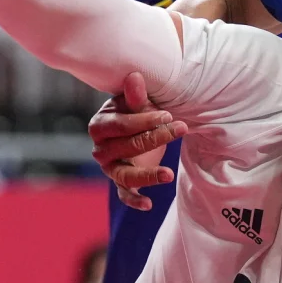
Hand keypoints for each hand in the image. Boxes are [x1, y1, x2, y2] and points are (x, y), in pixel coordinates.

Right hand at [88, 73, 187, 210]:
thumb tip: (135, 77)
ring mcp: (109, 167)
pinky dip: (135, 201)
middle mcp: (100, 149)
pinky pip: (124, 194)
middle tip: (182, 128)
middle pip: (127, 147)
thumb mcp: (136, 100)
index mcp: (99, 126)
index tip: (168, 115)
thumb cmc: (135, 110)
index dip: (144, 121)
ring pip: (125, 175)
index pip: (121, 126)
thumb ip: (135, 94)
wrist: (136, 125)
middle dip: (156, 138)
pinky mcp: (120, 181)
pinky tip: (149, 205)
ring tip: (169, 174)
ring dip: (147, 175)